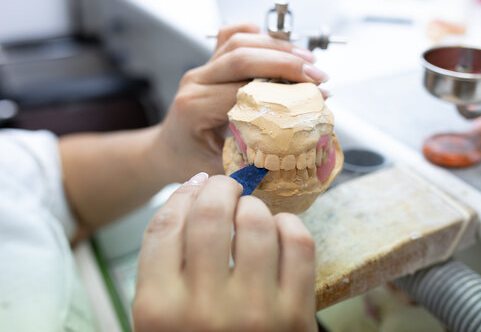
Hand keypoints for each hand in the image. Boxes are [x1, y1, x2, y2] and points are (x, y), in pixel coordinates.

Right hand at [133, 173, 316, 331]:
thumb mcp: (159, 320)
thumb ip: (163, 265)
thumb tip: (193, 192)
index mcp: (158, 310)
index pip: (165, 225)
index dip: (181, 194)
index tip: (193, 186)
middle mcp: (204, 310)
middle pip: (210, 214)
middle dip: (218, 188)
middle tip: (224, 188)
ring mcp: (255, 312)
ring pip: (256, 221)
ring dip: (252, 206)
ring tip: (248, 212)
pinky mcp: (298, 316)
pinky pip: (298, 243)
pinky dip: (289, 224)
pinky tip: (278, 230)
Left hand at [153, 24, 327, 180]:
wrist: (169, 149)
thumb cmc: (191, 160)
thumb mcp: (222, 168)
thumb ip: (256, 157)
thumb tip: (301, 143)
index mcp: (196, 107)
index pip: (245, 89)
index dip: (285, 91)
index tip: (315, 97)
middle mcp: (196, 81)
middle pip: (243, 56)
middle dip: (287, 62)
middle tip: (318, 76)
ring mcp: (201, 68)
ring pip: (240, 40)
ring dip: (279, 47)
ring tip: (308, 60)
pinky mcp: (209, 62)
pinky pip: (232, 35)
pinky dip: (258, 35)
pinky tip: (280, 47)